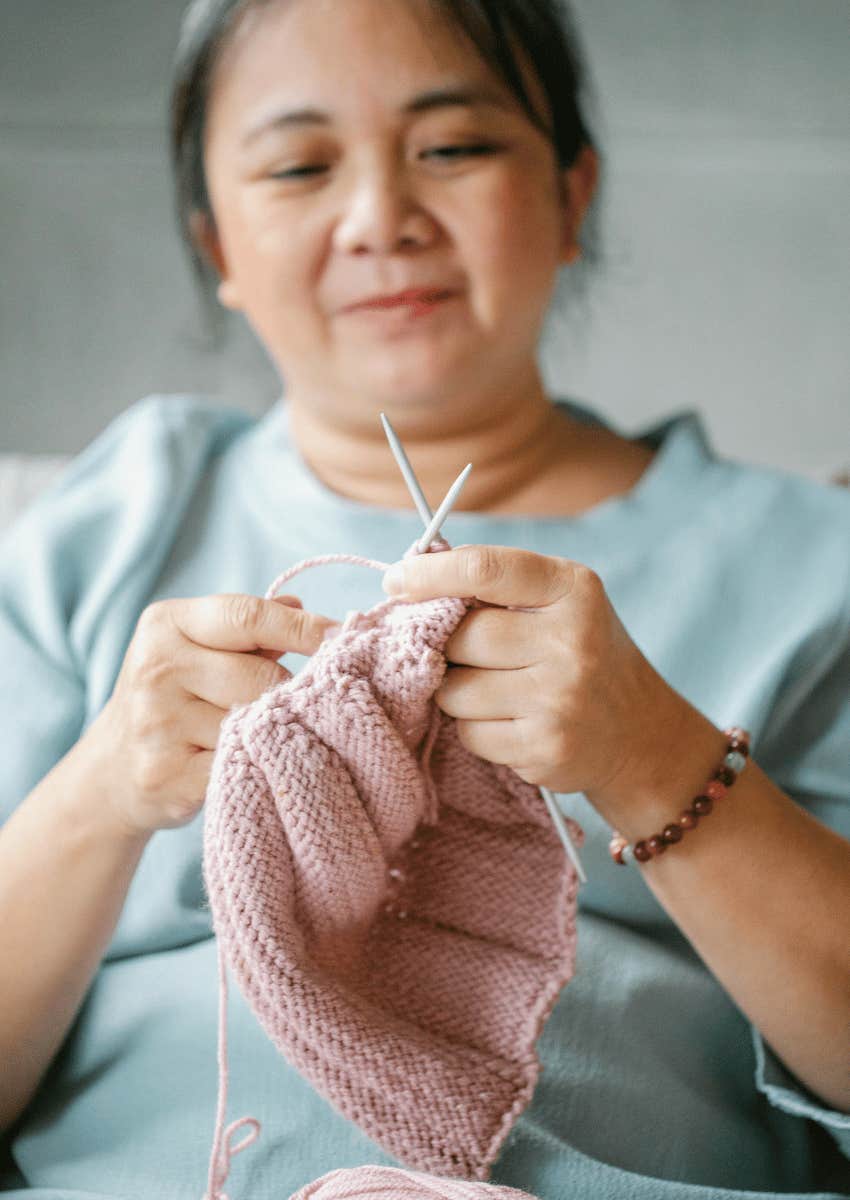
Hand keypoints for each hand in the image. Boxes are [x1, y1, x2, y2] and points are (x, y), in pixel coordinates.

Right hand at [86, 593, 337, 835]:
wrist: (111, 770)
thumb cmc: (173, 697)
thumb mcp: (198, 648)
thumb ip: (250, 630)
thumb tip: (303, 608)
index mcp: (165, 625)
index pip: (248, 616)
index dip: (302, 628)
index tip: (344, 636)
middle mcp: (156, 668)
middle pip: (260, 675)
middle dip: (288, 690)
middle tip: (299, 702)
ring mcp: (158, 724)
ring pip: (254, 723)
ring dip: (273, 730)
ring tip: (268, 734)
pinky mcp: (168, 775)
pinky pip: (241, 765)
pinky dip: (257, 766)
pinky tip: (252, 765)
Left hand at [382, 545, 686, 821]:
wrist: (638, 731)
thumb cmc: (578, 652)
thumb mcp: (558, 602)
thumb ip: (494, 586)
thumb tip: (406, 580)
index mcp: (572, 588)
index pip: (484, 570)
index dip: (428, 574)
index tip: (395, 580)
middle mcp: (572, 640)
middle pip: (462, 637)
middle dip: (448, 648)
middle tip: (466, 655)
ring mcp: (561, 698)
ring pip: (456, 692)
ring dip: (458, 694)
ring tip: (496, 692)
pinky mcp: (547, 747)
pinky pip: (472, 734)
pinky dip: (478, 730)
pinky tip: (512, 723)